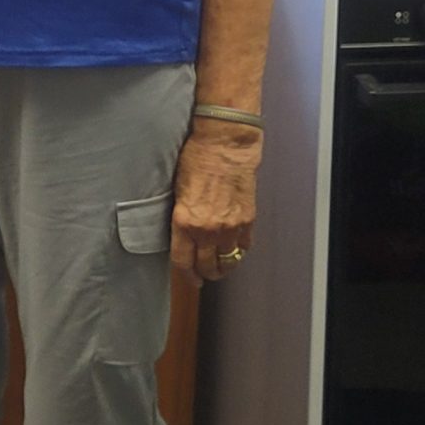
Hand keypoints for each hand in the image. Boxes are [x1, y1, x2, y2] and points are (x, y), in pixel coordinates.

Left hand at [171, 119, 260, 286]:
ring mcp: (231, 227)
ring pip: (228, 261)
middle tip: (204, 275)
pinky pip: (244, 246)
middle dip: (205, 274)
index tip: (190, 279)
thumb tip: (180, 234)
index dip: (187, 275)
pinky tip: (234, 249)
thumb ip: (180, 216)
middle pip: (207, 266)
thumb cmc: (196, 159)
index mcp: (185, 222)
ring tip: (220, 266)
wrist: (225, 145)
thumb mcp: (176, 190)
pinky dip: (239, 251)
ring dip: (223, 266)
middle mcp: (208, 230)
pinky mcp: (248, 220)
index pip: (183, 261)